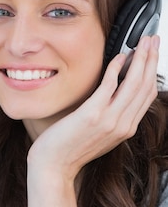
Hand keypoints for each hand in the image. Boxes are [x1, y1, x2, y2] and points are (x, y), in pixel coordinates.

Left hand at [28, 35, 159, 180]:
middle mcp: (122, 124)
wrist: (53, 167)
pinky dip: (116, 68)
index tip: (153, 54)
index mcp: (126, 129)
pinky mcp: (92, 115)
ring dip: (141, 58)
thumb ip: (110, 117)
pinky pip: (110, 86)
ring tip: (143, 42)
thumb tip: (114, 95)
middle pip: (146, 86)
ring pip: (134, 83)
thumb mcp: (98, 134)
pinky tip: (118, 56)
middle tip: (154, 39)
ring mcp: (109, 120)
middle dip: (152, 59)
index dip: (153, 71)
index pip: (148, 95)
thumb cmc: (68, 150)